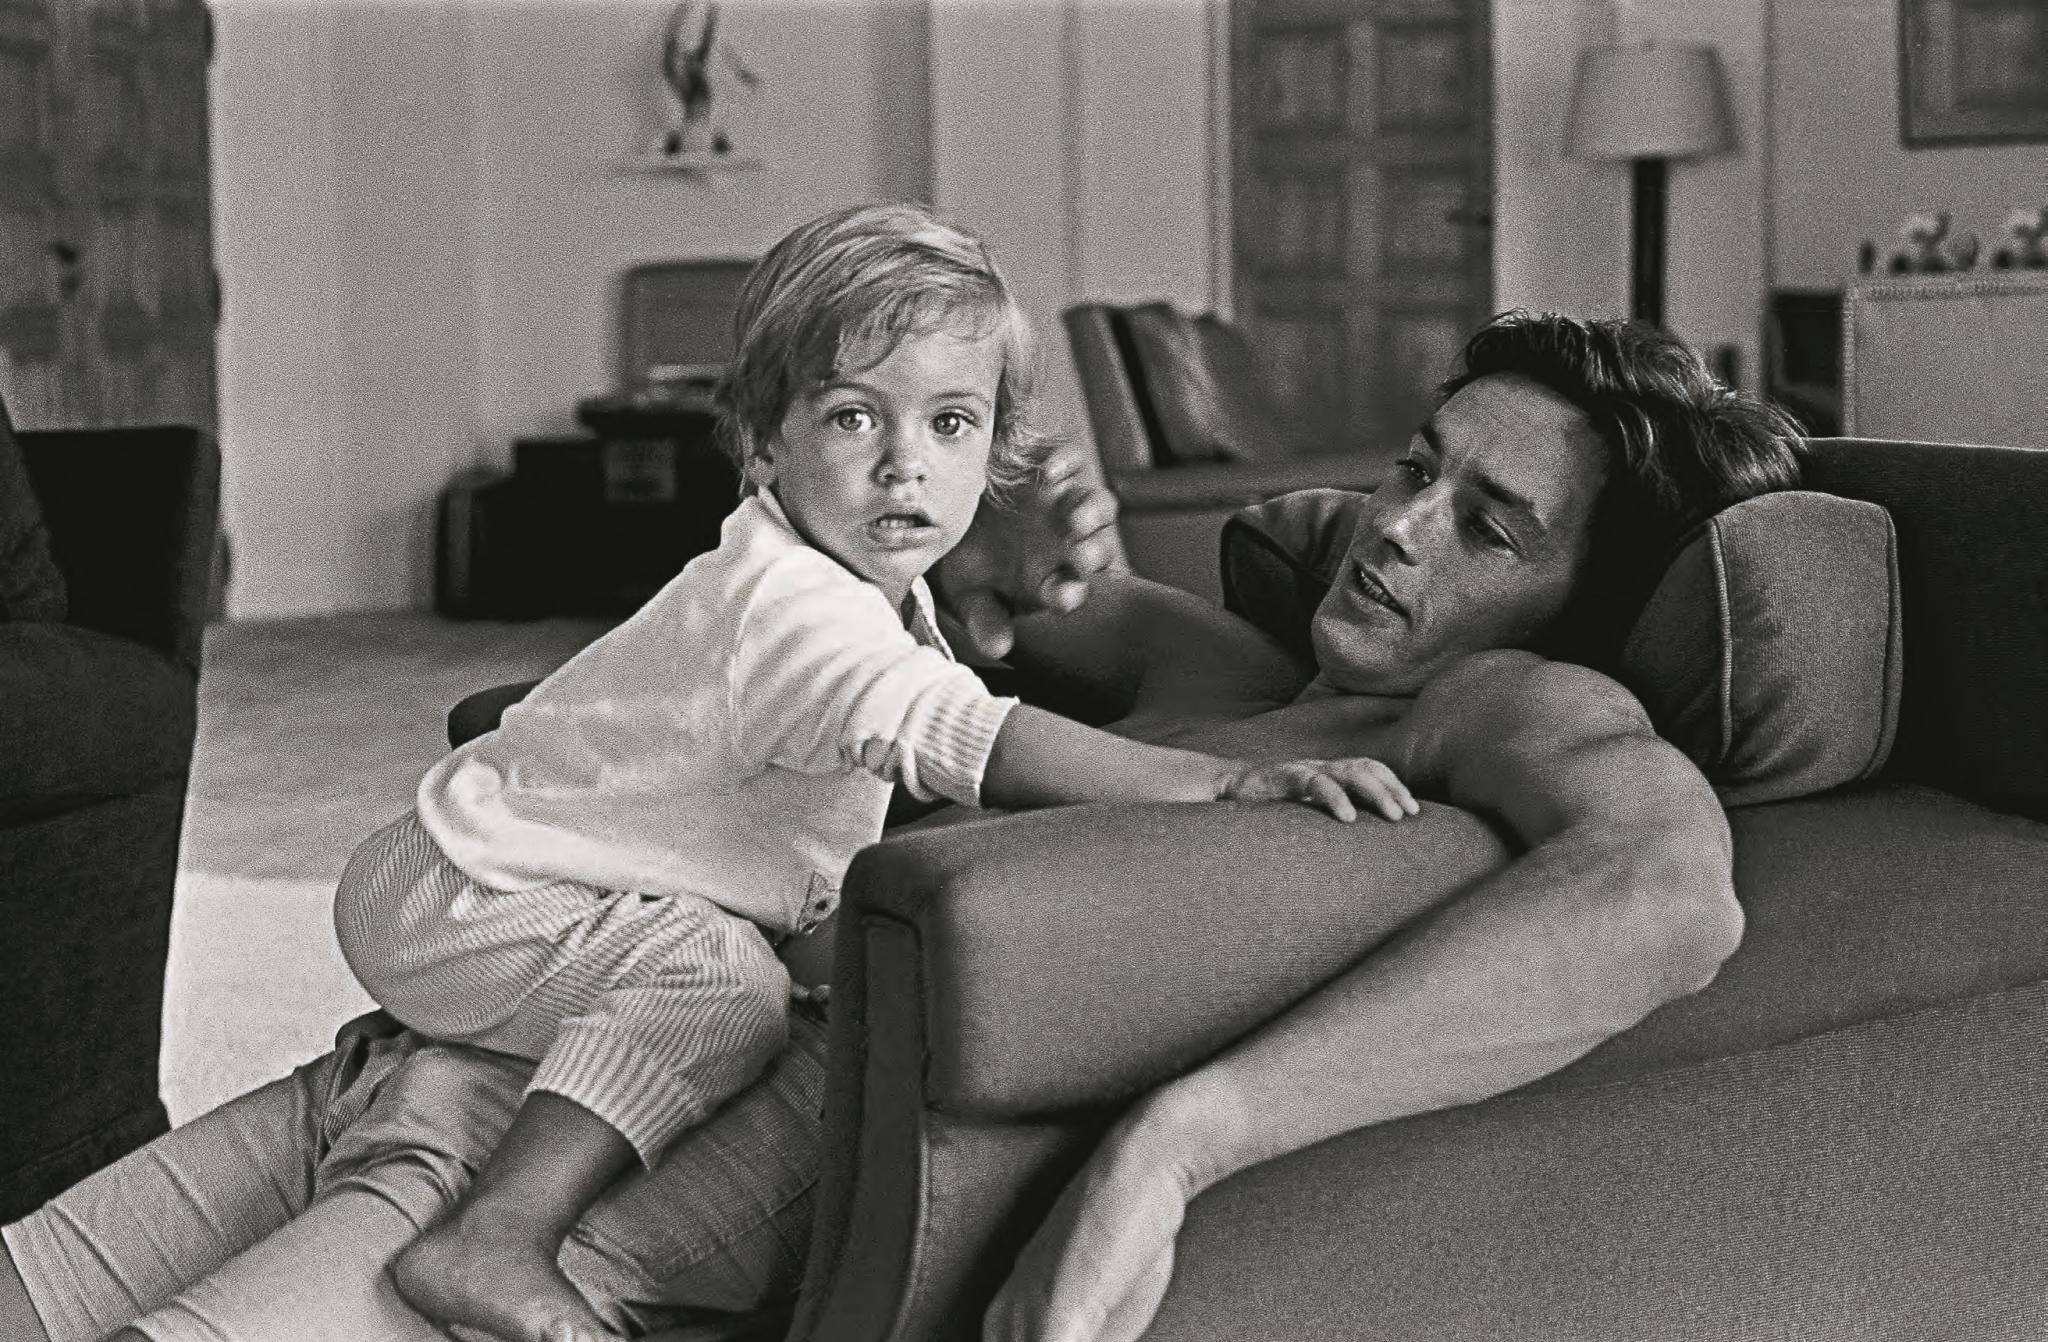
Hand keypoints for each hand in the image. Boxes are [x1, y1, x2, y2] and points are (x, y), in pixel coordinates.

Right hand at [935, 444, 1122, 660]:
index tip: (1061, 598)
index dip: (1070, 594)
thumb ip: (985, 619)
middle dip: (1093, 553)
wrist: (950, 512)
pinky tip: (1051, 472)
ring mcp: (1064, 502)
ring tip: (1074, 519)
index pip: (1071, 590)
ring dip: (1091, 512)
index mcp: (1052, 578)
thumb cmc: (968, 560)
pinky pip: (1072, 461)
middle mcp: (1068, 542)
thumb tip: (997, 649)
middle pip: (1097, 547)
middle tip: (1080, 557)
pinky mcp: (1052, 467)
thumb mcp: (969, 592)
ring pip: (1098, 505)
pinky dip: (1066, 462)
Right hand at [1219, 756, 1418, 822]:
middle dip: (1392, 789)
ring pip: (1348, 772)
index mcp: (1329, 772)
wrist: (1225, 788)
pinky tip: (1347, 816)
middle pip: (1366, 768)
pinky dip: (1335, 797)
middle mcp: (1320, 767)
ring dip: (1375, 792)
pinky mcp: (1283, 776)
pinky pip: (1314, 782)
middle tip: (1409, 814)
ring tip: (1392, 815)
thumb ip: (1329, 814)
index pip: (1370, 767)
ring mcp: (1303, 769)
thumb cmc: (1268, 804)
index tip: (1415, 810)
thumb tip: (1363, 842)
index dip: (1394, 784)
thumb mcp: (1306, 807)